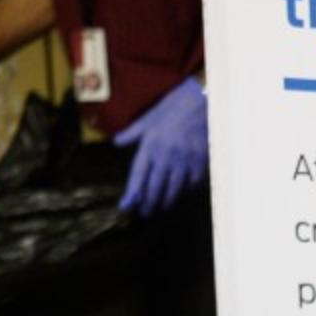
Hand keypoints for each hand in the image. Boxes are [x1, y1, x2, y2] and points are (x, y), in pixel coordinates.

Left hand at [114, 75, 208, 216]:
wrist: (200, 102)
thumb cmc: (172, 107)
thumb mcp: (148, 118)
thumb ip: (132, 133)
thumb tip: (116, 143)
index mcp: (150, 146)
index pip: (138, 174)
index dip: (132, 192)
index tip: (126, 206)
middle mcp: (165, 156)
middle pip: (155, 185)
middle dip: (149, 202)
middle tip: (145, 213)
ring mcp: (183, 160)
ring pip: (174, 188)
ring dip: (167, 200)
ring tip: (162, 209)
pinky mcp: (199, 161)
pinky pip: (192, 181)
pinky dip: (187, 190)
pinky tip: (183, 194)